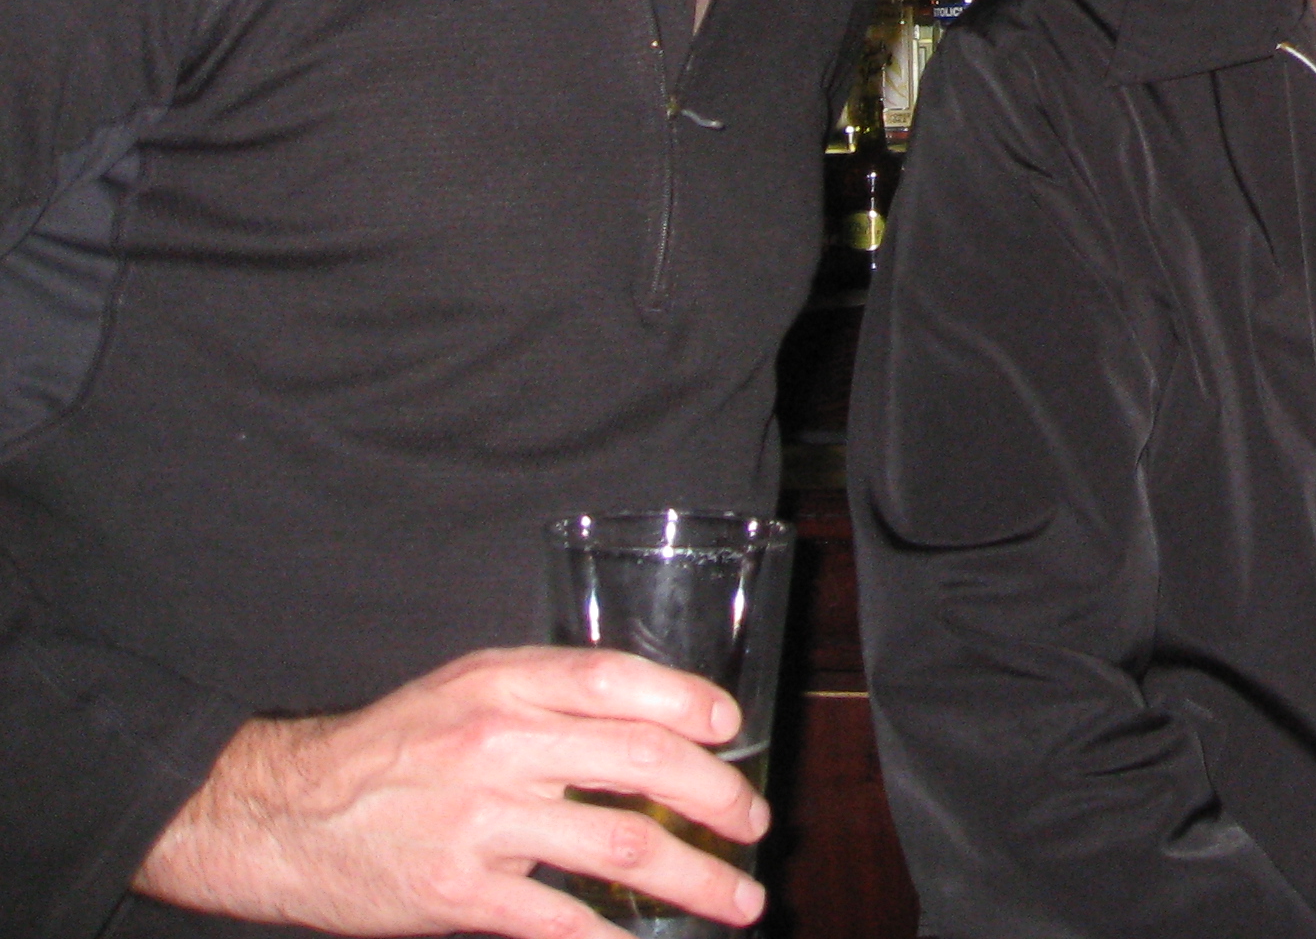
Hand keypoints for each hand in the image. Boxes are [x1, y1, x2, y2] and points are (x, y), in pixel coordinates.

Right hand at [131, 646, 771, 938]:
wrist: (285, 814)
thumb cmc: (390, 749)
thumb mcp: (465, 690)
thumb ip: (549, 697)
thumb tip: (653, 721)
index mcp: (506, 684)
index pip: (619, 679)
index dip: (689, 700)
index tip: (733, 729)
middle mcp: (501, 743)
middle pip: (643, 760)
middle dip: (716, 796)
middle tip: (754, 824)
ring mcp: (483, 820)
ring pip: (623, 844)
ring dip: (696, 878)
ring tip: (738, 899)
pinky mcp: (461, 892)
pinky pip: (563, 918)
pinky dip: (617, 935)